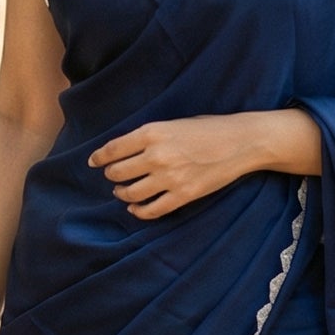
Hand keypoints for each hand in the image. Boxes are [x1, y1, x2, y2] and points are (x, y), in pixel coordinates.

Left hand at [89, 111, 318, 218]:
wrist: (241, 142)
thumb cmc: (208, 129)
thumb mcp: (174, 123)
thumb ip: (148, 136)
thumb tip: (123, 151)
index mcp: (152, 132)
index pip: (113, 149)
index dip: (99, 157)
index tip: (93, 162)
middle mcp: (157, 155)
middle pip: (118, 173)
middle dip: (112, 175)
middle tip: (114, 176)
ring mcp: (169, 177)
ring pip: (131, 193)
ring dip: (122, 194)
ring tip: (122, 192)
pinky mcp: (183, 195)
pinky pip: (152, 210)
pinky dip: (139, 211)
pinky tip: (136, 208)